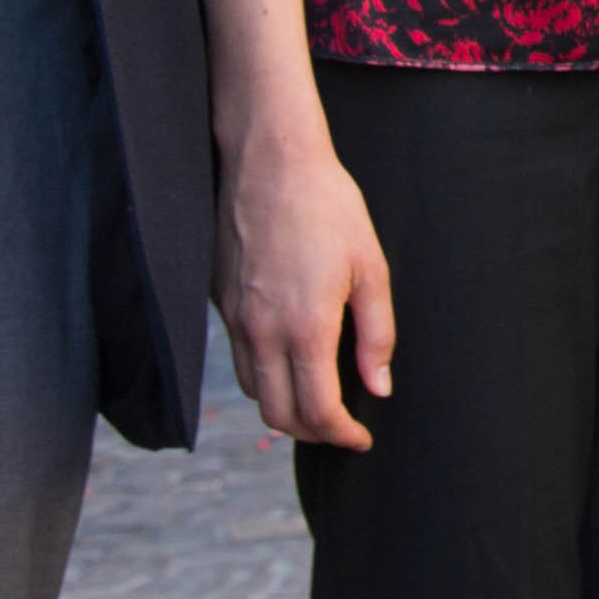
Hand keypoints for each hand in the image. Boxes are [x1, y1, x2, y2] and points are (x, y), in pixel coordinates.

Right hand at [218, 135, 393, 448]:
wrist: (270, 161)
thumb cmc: (328, 207)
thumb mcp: (370, 268)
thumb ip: (376, 335)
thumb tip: (379, 387)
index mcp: (305, 327)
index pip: (317, 411)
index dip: (342, 435)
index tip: (361, 438)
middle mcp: (262, 331)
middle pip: (278, 415)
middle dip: (313, 433)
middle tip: (341, 427)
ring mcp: (235, 318)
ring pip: (253, 391)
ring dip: (285, 407)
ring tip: (317, 398)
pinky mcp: (219, 301)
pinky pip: (239, 358)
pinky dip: (263, 376)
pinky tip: (289, 359)